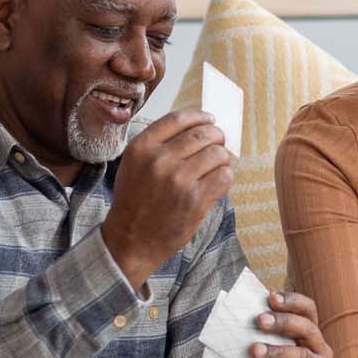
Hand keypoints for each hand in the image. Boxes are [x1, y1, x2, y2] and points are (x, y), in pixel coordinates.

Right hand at [101, 110, 232, 288]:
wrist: (131, 240)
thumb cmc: (135, 201)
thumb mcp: (133, 164)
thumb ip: (158, 143)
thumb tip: (196, 125)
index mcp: (141, 147)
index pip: (179, 119)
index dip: (200, 117)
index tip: (209, 119)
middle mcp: (160, 160)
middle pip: (203, 134)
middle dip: (216, 136)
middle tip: (219, 142)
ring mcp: (179, 180)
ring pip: (217, 154)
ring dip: (222, 158)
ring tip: (217, 165)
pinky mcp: (195, 200)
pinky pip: (224, 176)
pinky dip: (226, 176)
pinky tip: (218, 181)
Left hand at [240, 290, 334, 357]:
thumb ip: (254, 342)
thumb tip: (238, 323)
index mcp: (308, 338)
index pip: (308, 312)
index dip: (292, 302)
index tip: (270, 297)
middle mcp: (321, 353)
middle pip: (308, 330)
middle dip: (283, 323)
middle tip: (259, 321)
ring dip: (279, 353)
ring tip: (254, 352)